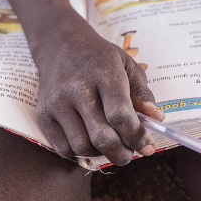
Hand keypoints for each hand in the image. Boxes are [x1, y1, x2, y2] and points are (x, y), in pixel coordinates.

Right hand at [33, 12, 164, 164]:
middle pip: (101, 136)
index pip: (120, 114)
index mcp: (103, 73)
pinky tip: (89, 141)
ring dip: (101, 154)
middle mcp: (76, 89)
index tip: (147, 146)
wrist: (60, 44)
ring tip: (109, 145)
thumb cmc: (99, 58)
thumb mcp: (126, 65)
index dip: (136, 136)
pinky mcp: (43, 114)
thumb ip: (142, 93)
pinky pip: (63, 148)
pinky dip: (79, 152)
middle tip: (129, 155)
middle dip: (121, 154)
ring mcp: (57, 103)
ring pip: (82, 146)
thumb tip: (156, 119)